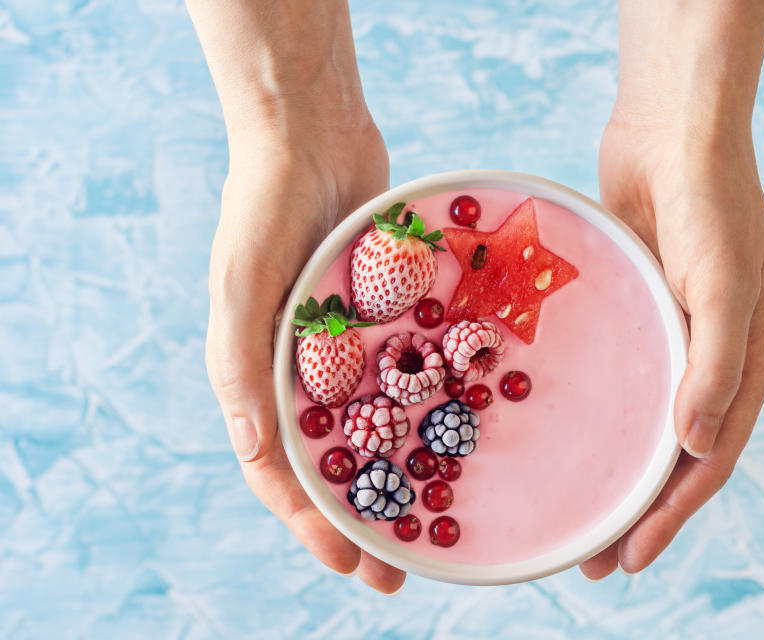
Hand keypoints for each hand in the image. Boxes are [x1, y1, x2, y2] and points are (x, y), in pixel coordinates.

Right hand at [205, 119, 405, 593]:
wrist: (313, 130)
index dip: (313, 523)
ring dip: (403, 472)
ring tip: (439, 517)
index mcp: (260, 374)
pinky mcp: (387, 315)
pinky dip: (430, 403)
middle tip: (402, 568)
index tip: (354, 563)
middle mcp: (304, 370)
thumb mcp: (242, 284)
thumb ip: (242, 365)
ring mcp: (349, 346)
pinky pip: (411, 368)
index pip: (281, 470)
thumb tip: (256, 450)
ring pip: (379, 424)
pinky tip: (467, 433)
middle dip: (365, 517)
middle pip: (336, 461)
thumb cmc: (266, 205)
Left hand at [579, 113, 763, 577]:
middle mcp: (707, 360)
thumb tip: (697, 450)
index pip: (708, 461)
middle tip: (591, 559)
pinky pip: (613, 375)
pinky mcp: (631, 311)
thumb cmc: (709, 205)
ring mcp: (667, 336)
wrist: (672, 132)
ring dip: (611, 469)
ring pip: (638, 422)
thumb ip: (714, 365)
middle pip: (671, 454)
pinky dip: (594, 412)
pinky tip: (560, 430)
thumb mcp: (721, 285)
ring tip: (573, 514)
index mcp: (743, 365)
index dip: (671, 515)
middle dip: (636, 510)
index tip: (630, 558)